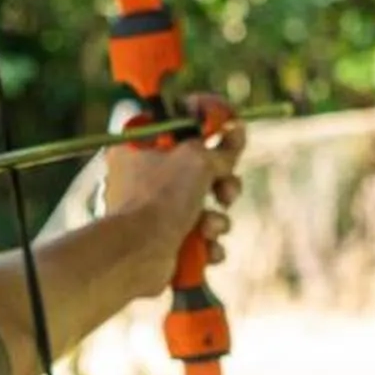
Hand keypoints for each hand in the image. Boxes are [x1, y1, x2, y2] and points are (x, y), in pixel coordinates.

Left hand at [98, 95, 244, 303]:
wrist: (137, 256)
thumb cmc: (160, 199)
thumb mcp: (198, 160)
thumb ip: (223, 146)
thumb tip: (237, 130)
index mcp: (139, 147)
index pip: (179, 121)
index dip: (208, 118)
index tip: (231, 121)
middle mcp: (143, 178)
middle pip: (199, 167)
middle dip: (222, 182)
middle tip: (224, 190)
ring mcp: (154, 212)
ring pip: (205, 206)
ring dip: (217, 218)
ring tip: (209, 226)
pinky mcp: (166, 242)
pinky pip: (201, 237)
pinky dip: (209, 243)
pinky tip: (206, 248)